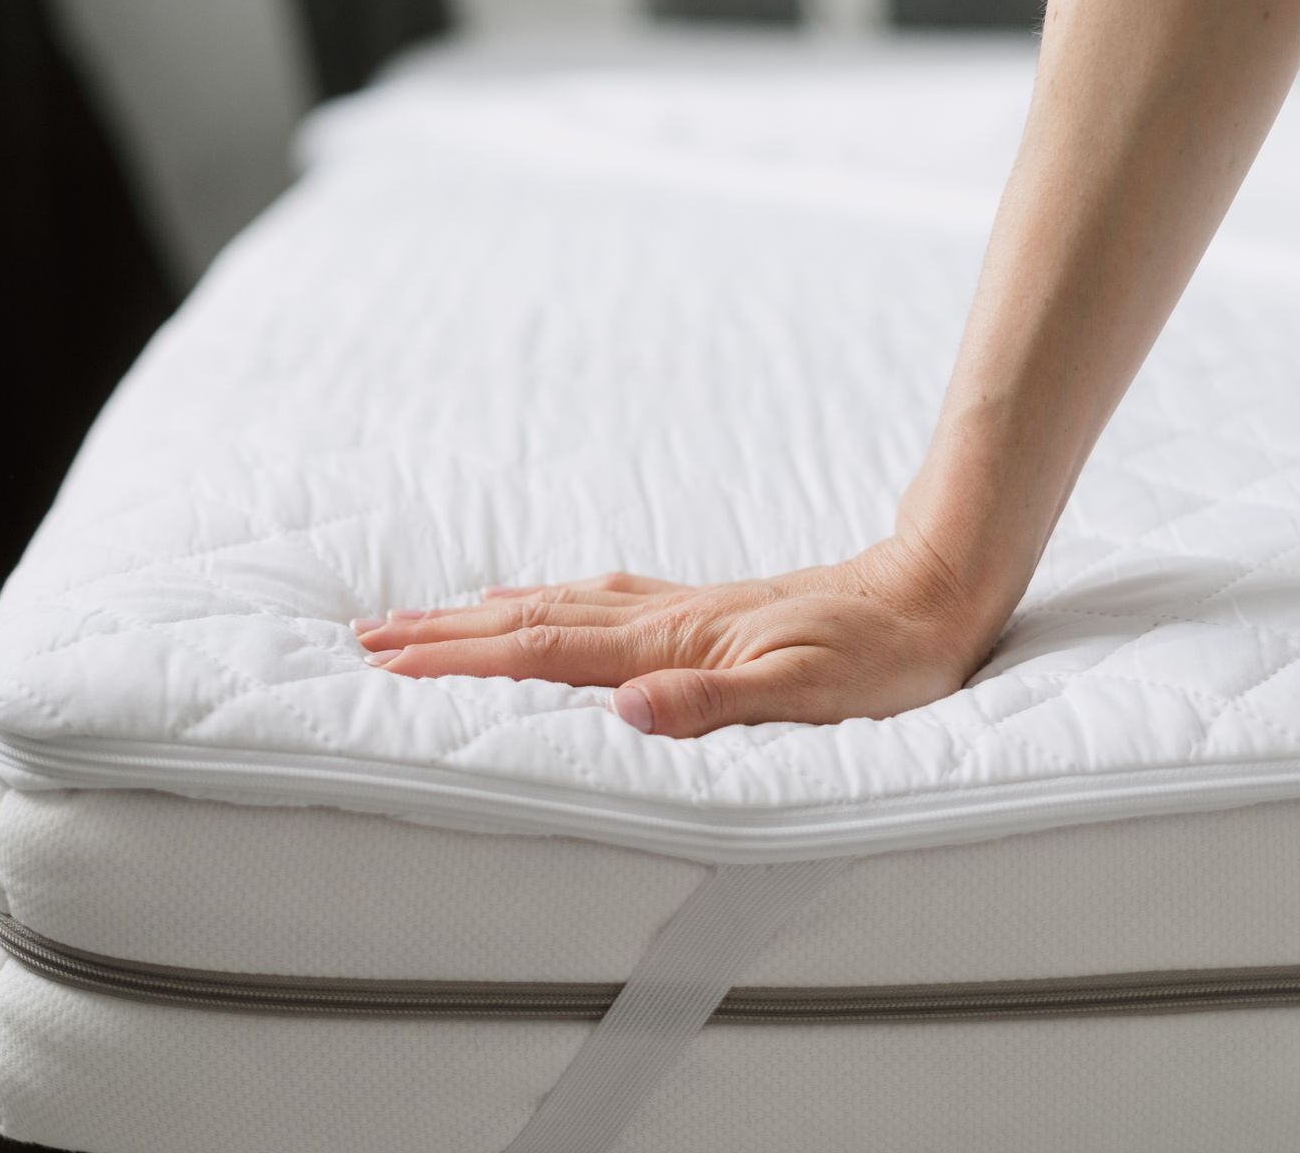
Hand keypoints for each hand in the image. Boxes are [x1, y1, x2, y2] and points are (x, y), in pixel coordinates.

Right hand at [352, 536, 1002, 737]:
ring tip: (423, 619)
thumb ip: (715, 703)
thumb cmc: (882, 657)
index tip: (389, 662)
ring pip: (556, 604)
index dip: (463, 660)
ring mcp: (680, 608)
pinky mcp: (703, 607)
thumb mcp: (810, 695)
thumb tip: (624, 709)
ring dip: (482, 613)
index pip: (545, 651)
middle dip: (444, 632)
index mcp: (675, 644)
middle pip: (530, 620)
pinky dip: (543, 600)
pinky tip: (536, 601)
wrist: (932, 591)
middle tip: (366, 635)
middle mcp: (664, 618)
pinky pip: (596, 599)